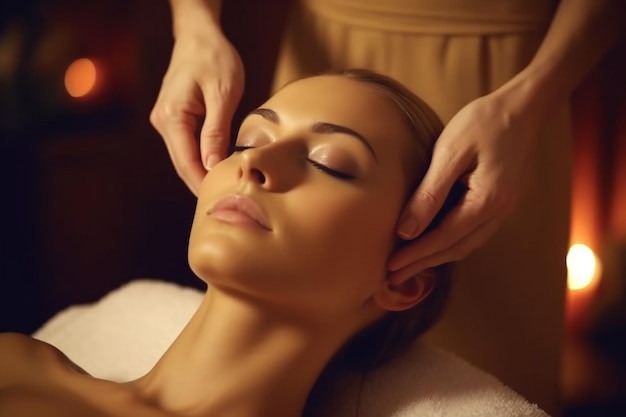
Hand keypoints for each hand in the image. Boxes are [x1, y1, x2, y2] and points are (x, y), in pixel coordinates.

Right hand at [150, 31, 243, 195]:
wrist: (200, 35)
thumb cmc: (214, 58)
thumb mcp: (222, 94)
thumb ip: (216, 131)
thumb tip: (211, 165)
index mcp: (172, 117)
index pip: (186, 162)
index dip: (202, 184)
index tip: (220, 200)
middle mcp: (163, 122)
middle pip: (183, 164)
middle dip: (202, 184)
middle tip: (224, 202)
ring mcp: (166, 120)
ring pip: (185, 156)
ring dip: (202, 173)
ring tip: (224, 190)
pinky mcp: (175, 118)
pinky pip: (187, 145)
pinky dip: (202, 159)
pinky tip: (217, 169)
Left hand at [387, 89, 540, 281]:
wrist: (521, 107)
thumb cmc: (482, 123)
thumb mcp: (450, 153)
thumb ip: (429, 193)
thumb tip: (407, 230)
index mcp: (487, 201)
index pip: (444, 238)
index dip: (416, 255)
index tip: (391, 267)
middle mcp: (498, 212)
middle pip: (455, 248)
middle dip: (423, 264)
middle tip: (393, 276)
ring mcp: (502, 209)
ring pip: (465, 244)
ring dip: (435, 257)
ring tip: (407, 266)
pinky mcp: (498, 202)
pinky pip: (471, 232)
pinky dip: (449, 243)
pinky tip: (432, 244)